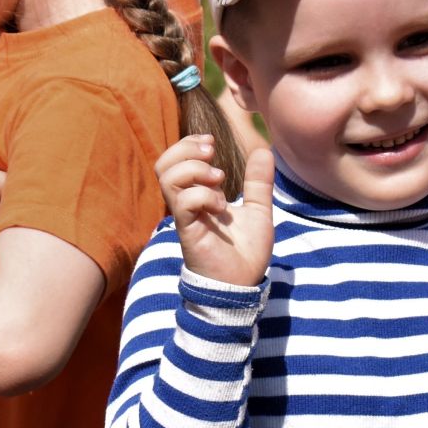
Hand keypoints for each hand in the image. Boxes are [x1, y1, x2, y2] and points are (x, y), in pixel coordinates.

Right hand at [156, 137, 274, 286]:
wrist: (243, 284)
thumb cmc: (245, 253)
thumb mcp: (258, 210)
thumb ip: (258, 182)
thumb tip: (264, 150)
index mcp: (199, 196)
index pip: (175, 161)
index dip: (188, 144)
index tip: (211, 142)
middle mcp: (187, 204)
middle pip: (163, 165)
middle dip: (186, 150)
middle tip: (211, 152)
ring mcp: (185, 216)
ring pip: (168, 178)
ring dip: (195, 170)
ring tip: (219, 180)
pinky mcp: (188, 230)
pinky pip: (183, 202)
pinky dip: (204, 195)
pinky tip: (222, 205)